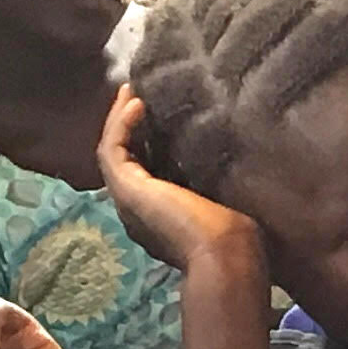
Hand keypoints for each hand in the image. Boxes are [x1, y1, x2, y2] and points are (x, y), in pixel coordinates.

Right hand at [98, 87, 264, 280]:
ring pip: (112, 153)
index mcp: (160, 217)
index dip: (147, 143)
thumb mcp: (222, 204)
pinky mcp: (126, 189)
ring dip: (118, 120)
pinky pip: (112, 149)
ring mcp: (128, 201)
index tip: (157, 116)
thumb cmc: (235, 239)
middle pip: (124, 161)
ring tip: (130, 91)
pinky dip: (120, 124)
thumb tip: (231, 163)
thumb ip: (214, 186)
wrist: (225, 257)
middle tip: (134, 95)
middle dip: (128, 127)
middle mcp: (137, 211)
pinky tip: (136, 103)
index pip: (146, 172)